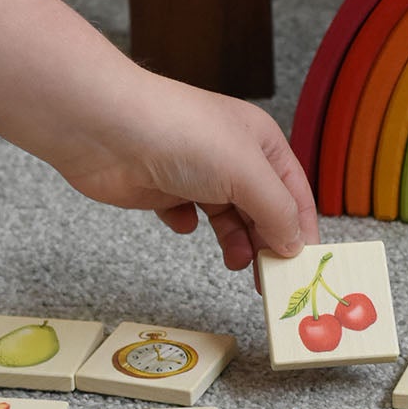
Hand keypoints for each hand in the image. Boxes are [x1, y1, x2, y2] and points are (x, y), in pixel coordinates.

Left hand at [47, 70, 318, 272]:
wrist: (105, 130)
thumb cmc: (183, 136)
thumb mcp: (248, 173)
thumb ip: (278, 212)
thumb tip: (294, 245)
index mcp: (260, 141)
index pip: (294, 190)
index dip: (302, 227)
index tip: (302, 265)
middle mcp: (232, 155)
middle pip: (263, 208)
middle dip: (267, 241)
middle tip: (267, 278)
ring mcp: (196, 172)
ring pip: (228, 217)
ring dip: (234, 241)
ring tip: (234, 262)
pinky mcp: (163, 189)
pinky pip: (186, 215)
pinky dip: (188, 224)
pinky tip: (183, 223)